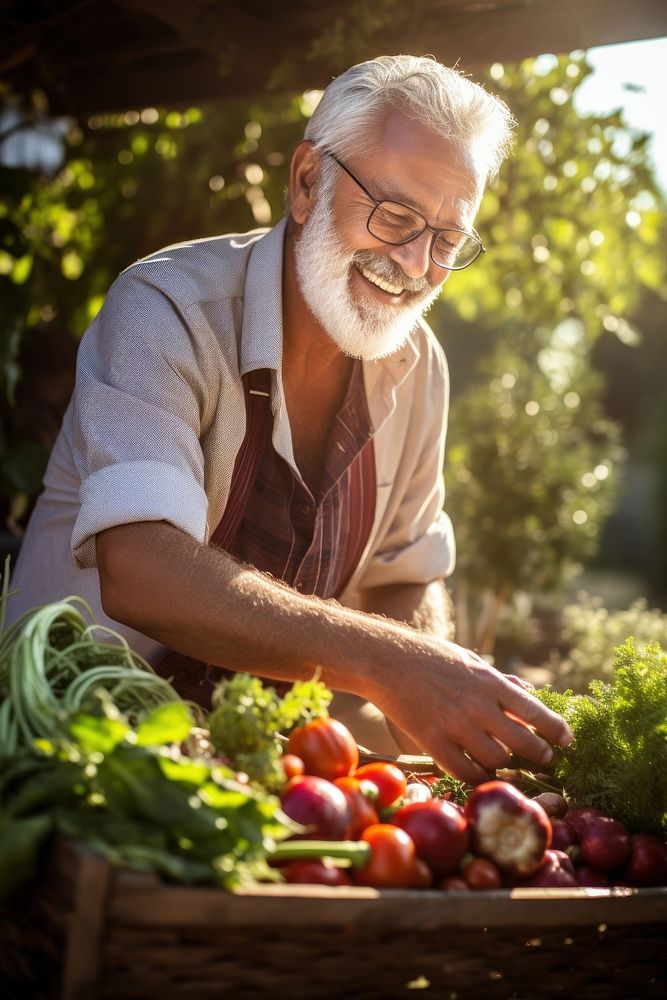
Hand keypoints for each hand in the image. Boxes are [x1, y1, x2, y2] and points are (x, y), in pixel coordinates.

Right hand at [373, 637, 571, 784]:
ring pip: (496, 760)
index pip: (536, 712)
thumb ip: (500, 681)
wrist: (385, 659)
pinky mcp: (432, 742)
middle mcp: (477, 706)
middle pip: (523, 742)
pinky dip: (478, 777)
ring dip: (507, 764)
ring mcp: (454, 726)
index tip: (567, 740)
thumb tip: (530, 696)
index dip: (557, 730)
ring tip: (509, 762)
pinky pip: (464, 772)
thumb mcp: (470, 660)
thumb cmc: (430, 656)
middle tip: (545, 758)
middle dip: (540, 754)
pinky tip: (482, 773)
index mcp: (490, 682)